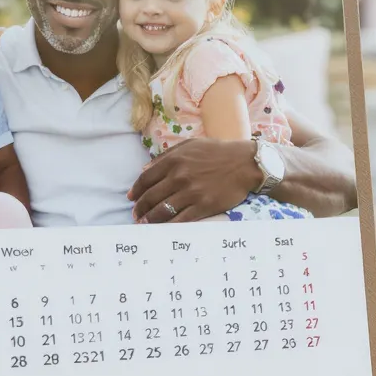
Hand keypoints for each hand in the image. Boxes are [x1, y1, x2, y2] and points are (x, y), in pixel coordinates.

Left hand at [128, 138, 259, 222]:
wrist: (245, 163)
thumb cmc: (217, 152)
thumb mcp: (189, 146)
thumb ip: (165, 156)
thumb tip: (144, 169)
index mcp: (174, 161)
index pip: (146, 179)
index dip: (135, 190)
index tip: (131, 198)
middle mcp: (179, 177)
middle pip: (151, 197)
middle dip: (140, 208)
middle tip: (136, 215)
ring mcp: (191, 193)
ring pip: (163, 210)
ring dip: (150, 219)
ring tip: (144, 223)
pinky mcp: (203, 206)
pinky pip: (181, 220)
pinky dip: (168, 226)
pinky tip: (162, 229)